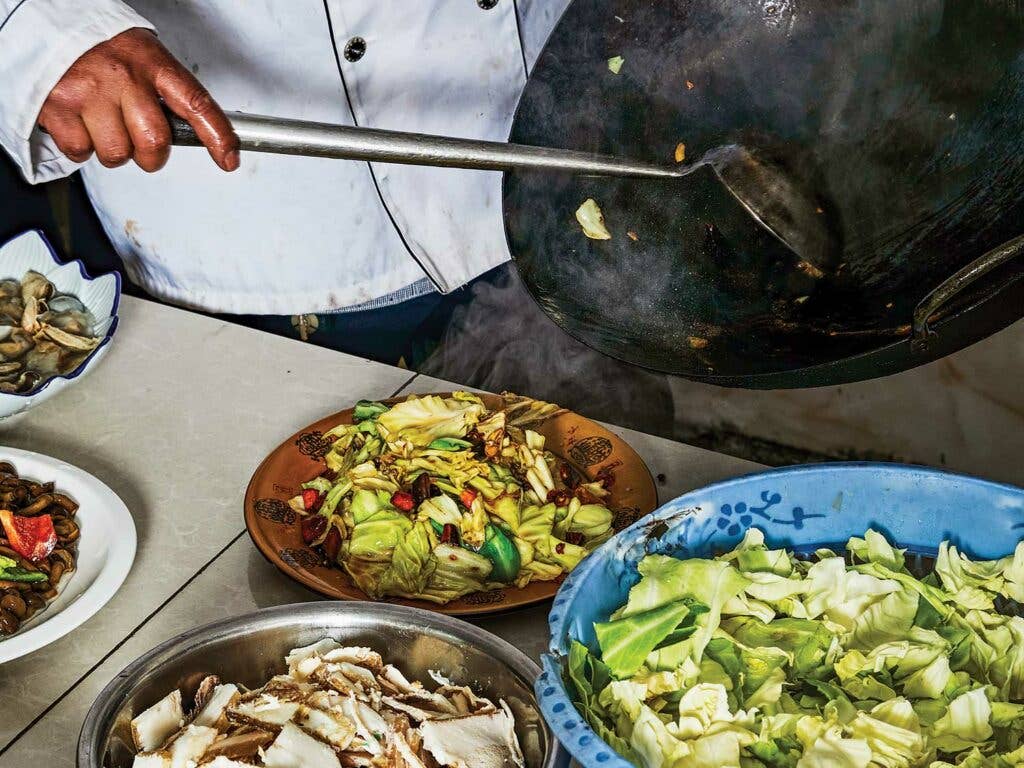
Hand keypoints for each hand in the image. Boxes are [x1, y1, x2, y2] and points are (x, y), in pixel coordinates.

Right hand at [37, 28, 238, 172]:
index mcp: (152, 63)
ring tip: (104, 124)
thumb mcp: (144, 58)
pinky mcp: (58, 107)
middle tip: (142, 145)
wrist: (48, 26)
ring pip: (117, 154)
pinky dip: (81, 146)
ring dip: (114, 151)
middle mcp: (123, 77)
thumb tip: (197, 134)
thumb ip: (168, 94)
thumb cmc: (103, 49)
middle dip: (152, 157)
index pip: (196, 103)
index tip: (229, 159)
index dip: (217, 136)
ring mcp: (89, 92)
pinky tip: (80, 122)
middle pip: (154, 143)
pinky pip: (81, 152)